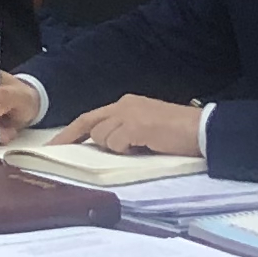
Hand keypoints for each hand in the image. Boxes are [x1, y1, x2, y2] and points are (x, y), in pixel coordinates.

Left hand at [49, 95, 207, 158]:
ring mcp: (129, 114)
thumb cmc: (178, 133)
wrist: (202, 129)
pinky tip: (145, 146)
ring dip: (116, 148)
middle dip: (83, 140)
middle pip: (91, 125)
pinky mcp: (135, 126)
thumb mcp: (146, 128)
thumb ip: (125, 132)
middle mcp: (124, 105)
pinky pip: (117, 143)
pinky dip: (126, 149)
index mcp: (126, 104)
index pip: (91, 117)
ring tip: (141, 147)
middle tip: (69, 152)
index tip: (55, 146)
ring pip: (102, 137)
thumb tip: (107, 145)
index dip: (71, 132)